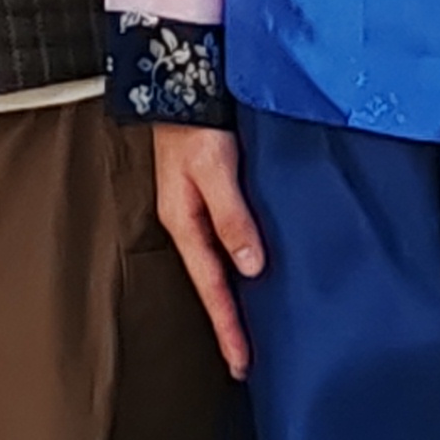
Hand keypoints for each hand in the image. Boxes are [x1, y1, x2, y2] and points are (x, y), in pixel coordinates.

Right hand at [150, 122, 264, 378]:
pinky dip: (241, 263)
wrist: (182, 75)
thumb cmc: (194, 120)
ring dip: (236, 297)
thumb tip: (250, 267)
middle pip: (211, 283)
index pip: (209, 287)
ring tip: (258, 328)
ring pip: (220, 264)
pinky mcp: (213, 193)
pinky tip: (257, 271)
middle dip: (229, 322)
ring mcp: (199, 208)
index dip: (227, 326)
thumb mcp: (212, 168)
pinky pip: (228, 239)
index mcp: (183, 221)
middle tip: (249, 361)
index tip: (241, 363)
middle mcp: (189, 220)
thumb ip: (231, 216)